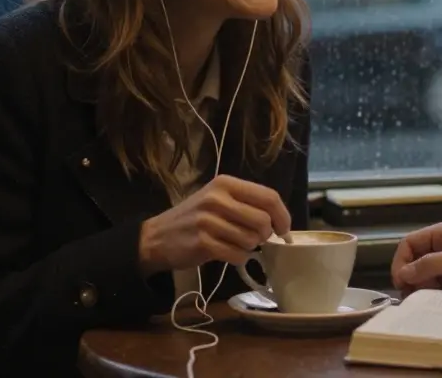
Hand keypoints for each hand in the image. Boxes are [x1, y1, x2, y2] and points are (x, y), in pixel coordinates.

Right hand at [137, 174, 290, 273]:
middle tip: (256, 238)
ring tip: (234, 243)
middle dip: (265, 235)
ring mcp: (209, 221)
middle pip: (263, 220)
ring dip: (249, 247)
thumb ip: (247, 203)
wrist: (158, 237)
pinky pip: (238, 255)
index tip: (284, 229)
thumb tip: (280, 222)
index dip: (283, 215)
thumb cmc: (194, 217)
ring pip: (252, 240)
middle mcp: (217, 198)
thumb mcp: (218, 199)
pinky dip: (239, 258)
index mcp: (225, 183)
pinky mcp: (203, 243)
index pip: (268, 197)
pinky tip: (227, 253)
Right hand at [391, 220, 441, 296]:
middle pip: (416, 262)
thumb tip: (403, 272)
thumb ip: (431, 264)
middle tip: (413, 296)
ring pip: (428, 278)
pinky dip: (436, 297)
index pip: (410, 243)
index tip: (401, 282)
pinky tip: (438, 305)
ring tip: (427, 302)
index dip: (401, 261)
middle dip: (411, 278)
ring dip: (423, 289)